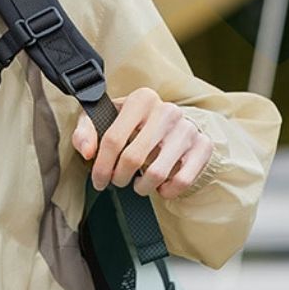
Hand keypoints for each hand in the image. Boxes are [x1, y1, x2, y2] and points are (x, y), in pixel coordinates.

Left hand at [71, 87, 213, 199]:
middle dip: (119, 177)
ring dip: (142, 187)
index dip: (101, 166)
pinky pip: (182, 181)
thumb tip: (87, 152)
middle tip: (117, 181)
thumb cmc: (132, 123)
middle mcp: (166, 110)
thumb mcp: (105, 118)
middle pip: (133, 158)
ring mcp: (187, 128)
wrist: (172, 122)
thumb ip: (86, 132)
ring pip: (157, 173)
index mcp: (141, 99)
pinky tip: (160, 186)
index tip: (98, 181)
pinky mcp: (203, 146)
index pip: (113, 138)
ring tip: (138, 183)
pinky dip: (167, 190)